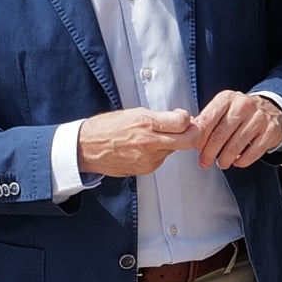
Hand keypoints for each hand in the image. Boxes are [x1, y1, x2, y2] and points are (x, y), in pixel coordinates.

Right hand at [76, 107, 195, 178]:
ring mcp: (149, 158)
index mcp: (147, 123)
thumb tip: (182, 119)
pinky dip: (160, 152)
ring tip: (155, 136)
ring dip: (173, 143)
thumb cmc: (108, 127)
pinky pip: (162, 159)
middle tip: (190, 129)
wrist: (88, 148)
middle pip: (189, 140)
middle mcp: (150, 142)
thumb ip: (160, 117)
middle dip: (194, 133)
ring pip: (175, 150)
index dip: (187, 118)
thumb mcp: (135, 113)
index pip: (183, 121)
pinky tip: (146, 147)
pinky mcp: (146, 169)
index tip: (183, 117)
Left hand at [188, 90, 281, 171]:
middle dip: (209, 152)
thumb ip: (205, 119)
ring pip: (236, 145)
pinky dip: (243, 160)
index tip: (196, 147)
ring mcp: (259, 118)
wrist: (271, 109)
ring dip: (225, 158)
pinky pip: (253, 152)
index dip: (200, 137)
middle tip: (204, 162)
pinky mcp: (270, 131)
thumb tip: (188, 133)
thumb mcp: (223, 108)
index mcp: (227, 98)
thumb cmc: (240, 112)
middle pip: (220, 134)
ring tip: (221, 163)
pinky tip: (238, 162)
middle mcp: (243, 105)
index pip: (208, 119)